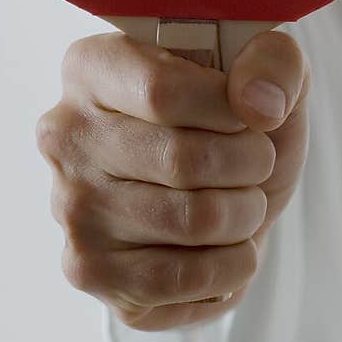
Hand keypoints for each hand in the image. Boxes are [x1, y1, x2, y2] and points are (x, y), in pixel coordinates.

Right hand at [36, 30, 309, 330]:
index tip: (253, 117)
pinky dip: (230, 267)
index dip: (229, 109)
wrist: (224, 190)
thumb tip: (259, 105)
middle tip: (258, 164)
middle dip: (250, 165)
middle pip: (182, 161)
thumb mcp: (269, 72)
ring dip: (245, 215)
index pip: (160, 91)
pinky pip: (179, 280)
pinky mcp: (88, 270)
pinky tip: (229, 247)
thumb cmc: (235, 122)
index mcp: (93, 67)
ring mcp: (71, 207)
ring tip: (244, 203)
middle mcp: (66, 136)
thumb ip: (276, 61)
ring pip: (191, 221)